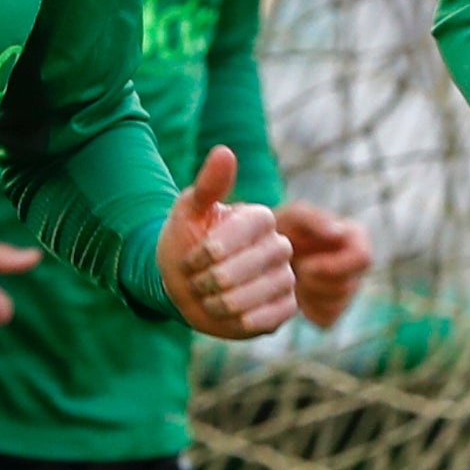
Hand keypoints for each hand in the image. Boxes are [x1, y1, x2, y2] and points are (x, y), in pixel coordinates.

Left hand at [155, 146, 294, 340]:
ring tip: (207, 299)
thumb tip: (224, 151)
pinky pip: (275, 315)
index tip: (192, 259)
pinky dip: (248, 318)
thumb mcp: (188, 211)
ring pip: (263, 291)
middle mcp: (279, 245)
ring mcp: (284, 276)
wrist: (183, 283)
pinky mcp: (285, 306)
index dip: (215, 248)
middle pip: (254, 263)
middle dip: (215, 278)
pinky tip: (230, 316)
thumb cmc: (186, 242)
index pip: (248, 229)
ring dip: (225, 300)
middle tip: (195, 282)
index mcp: (260, 218)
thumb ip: (208, 185)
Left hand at [279, 199, 373, 333]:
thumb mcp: (294, 216)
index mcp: (357, 239)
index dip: (334, 267)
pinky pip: (326, 320)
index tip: (306, 265)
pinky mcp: (333, 311)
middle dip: (315, 282)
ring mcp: (348, 291)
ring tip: (293, 279)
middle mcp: (357, 266)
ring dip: (308, 295)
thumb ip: (315, 220)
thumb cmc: (283, 228)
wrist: (265, 253)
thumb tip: (339, 233)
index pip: (363, 259)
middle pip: (348, 287)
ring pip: (337, 306)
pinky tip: (295, 294)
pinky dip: (305, 310)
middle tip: (293, 272)